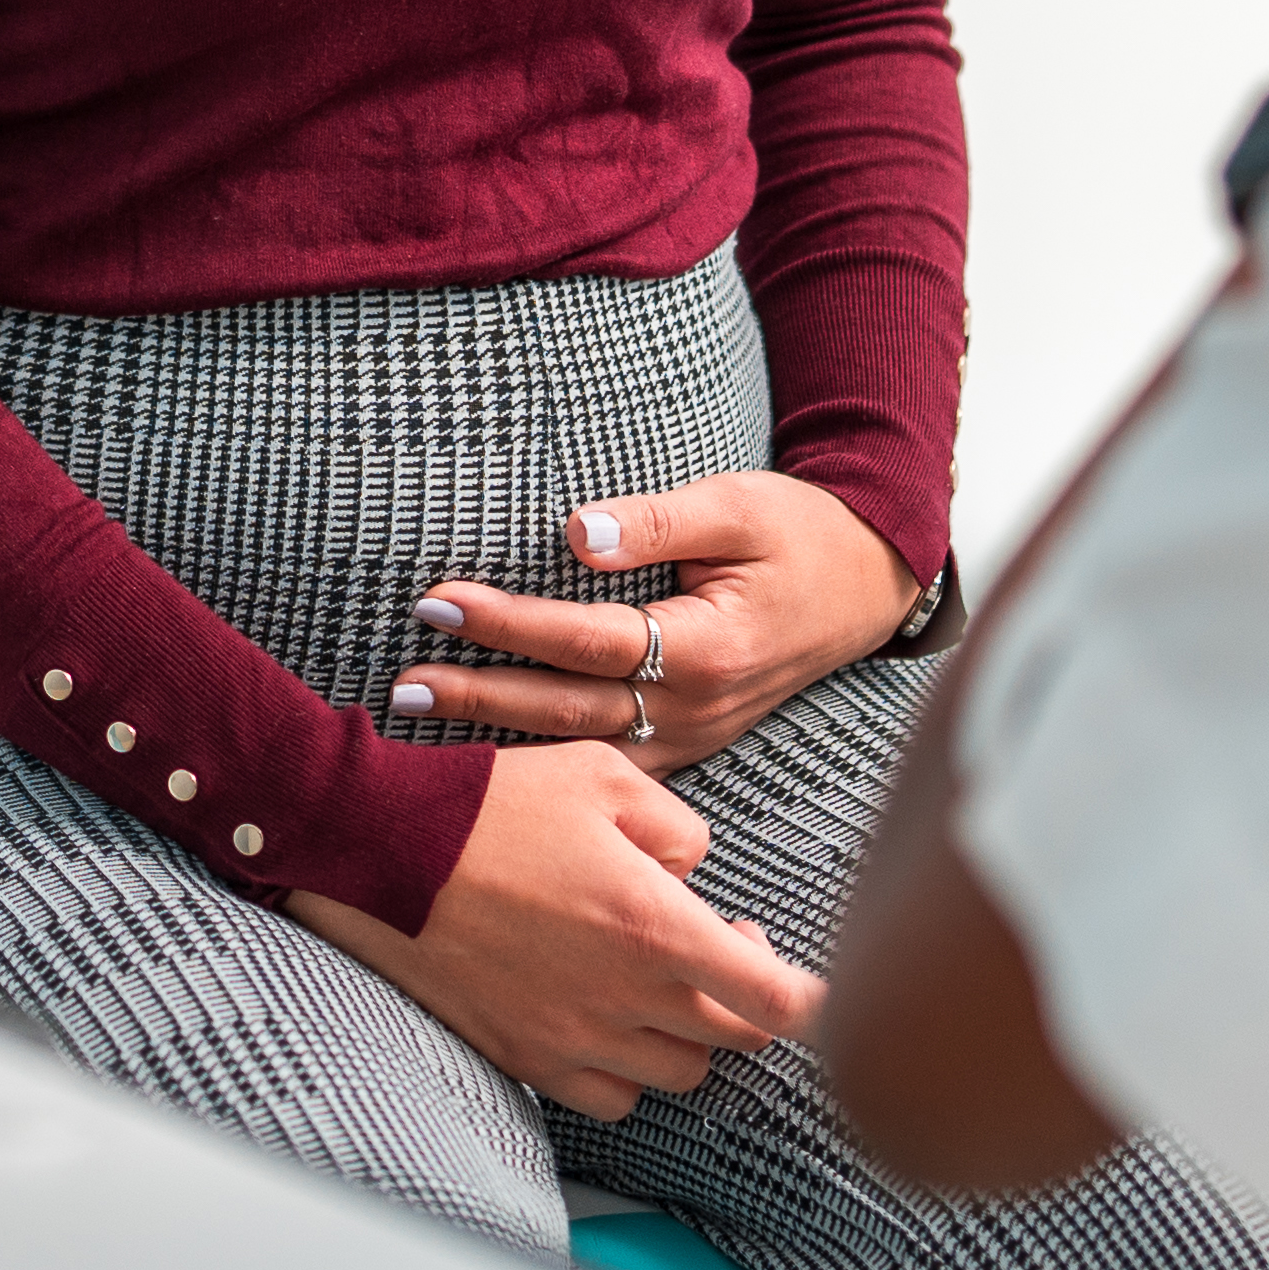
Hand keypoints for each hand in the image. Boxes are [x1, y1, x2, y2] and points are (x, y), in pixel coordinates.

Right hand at [287, 744, 822, 1117]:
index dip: (814, 1002)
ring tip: (665, 980)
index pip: (772, 1000)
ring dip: (690, 1032)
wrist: (381, 853)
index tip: (820, 989)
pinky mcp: (527, 1057)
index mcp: (656, 927)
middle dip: (748, 999)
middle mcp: (624, 998)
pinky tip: (614, 1021)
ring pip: (677, 1073)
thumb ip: (677, 827)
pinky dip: (630, 1070)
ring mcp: (574, 1038)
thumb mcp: (602, 775)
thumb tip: (693, 872)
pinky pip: (610, 1096)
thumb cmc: (489, 804)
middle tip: (725, 947)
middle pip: (733, 1040)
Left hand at [392, 468, 912, 769]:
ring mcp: (693, 735)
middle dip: (480, 696)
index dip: (508, 623)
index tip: (438, 600)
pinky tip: (489, 757)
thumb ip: (654, 519)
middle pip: (569, 707)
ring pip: (583, 749)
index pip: (586, 638)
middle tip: (400, 683)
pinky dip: (547, 763)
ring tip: (422, 722)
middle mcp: (697, 706)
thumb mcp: (736, 504)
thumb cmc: (799, 533)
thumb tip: (574, 532)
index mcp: (710, 646)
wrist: (868, 585)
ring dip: (502, 737)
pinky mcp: (688, 744)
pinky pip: (608, 765)